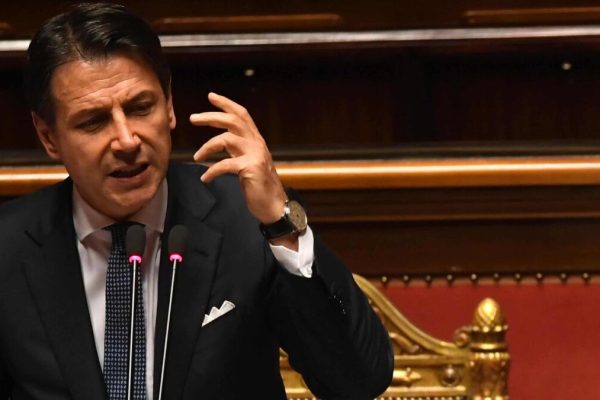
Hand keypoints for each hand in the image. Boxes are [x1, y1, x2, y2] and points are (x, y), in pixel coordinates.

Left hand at [191, 92, 287, 225]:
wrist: (274, 206)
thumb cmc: (259, 186)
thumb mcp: (248, 161)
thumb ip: (238, 149)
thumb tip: (222, 141)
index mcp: (255, 140)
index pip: (242, 115)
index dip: (226, 104)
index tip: (211, 96)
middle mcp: (257, 143)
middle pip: (233, 120)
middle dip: (211, 116)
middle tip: (193, 118)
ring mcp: (255, 155)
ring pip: (226, 139)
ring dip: (207, 146)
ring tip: (196, 157)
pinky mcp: (251, 168)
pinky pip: (225, 164)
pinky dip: (212, 171)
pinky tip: (205, 178)